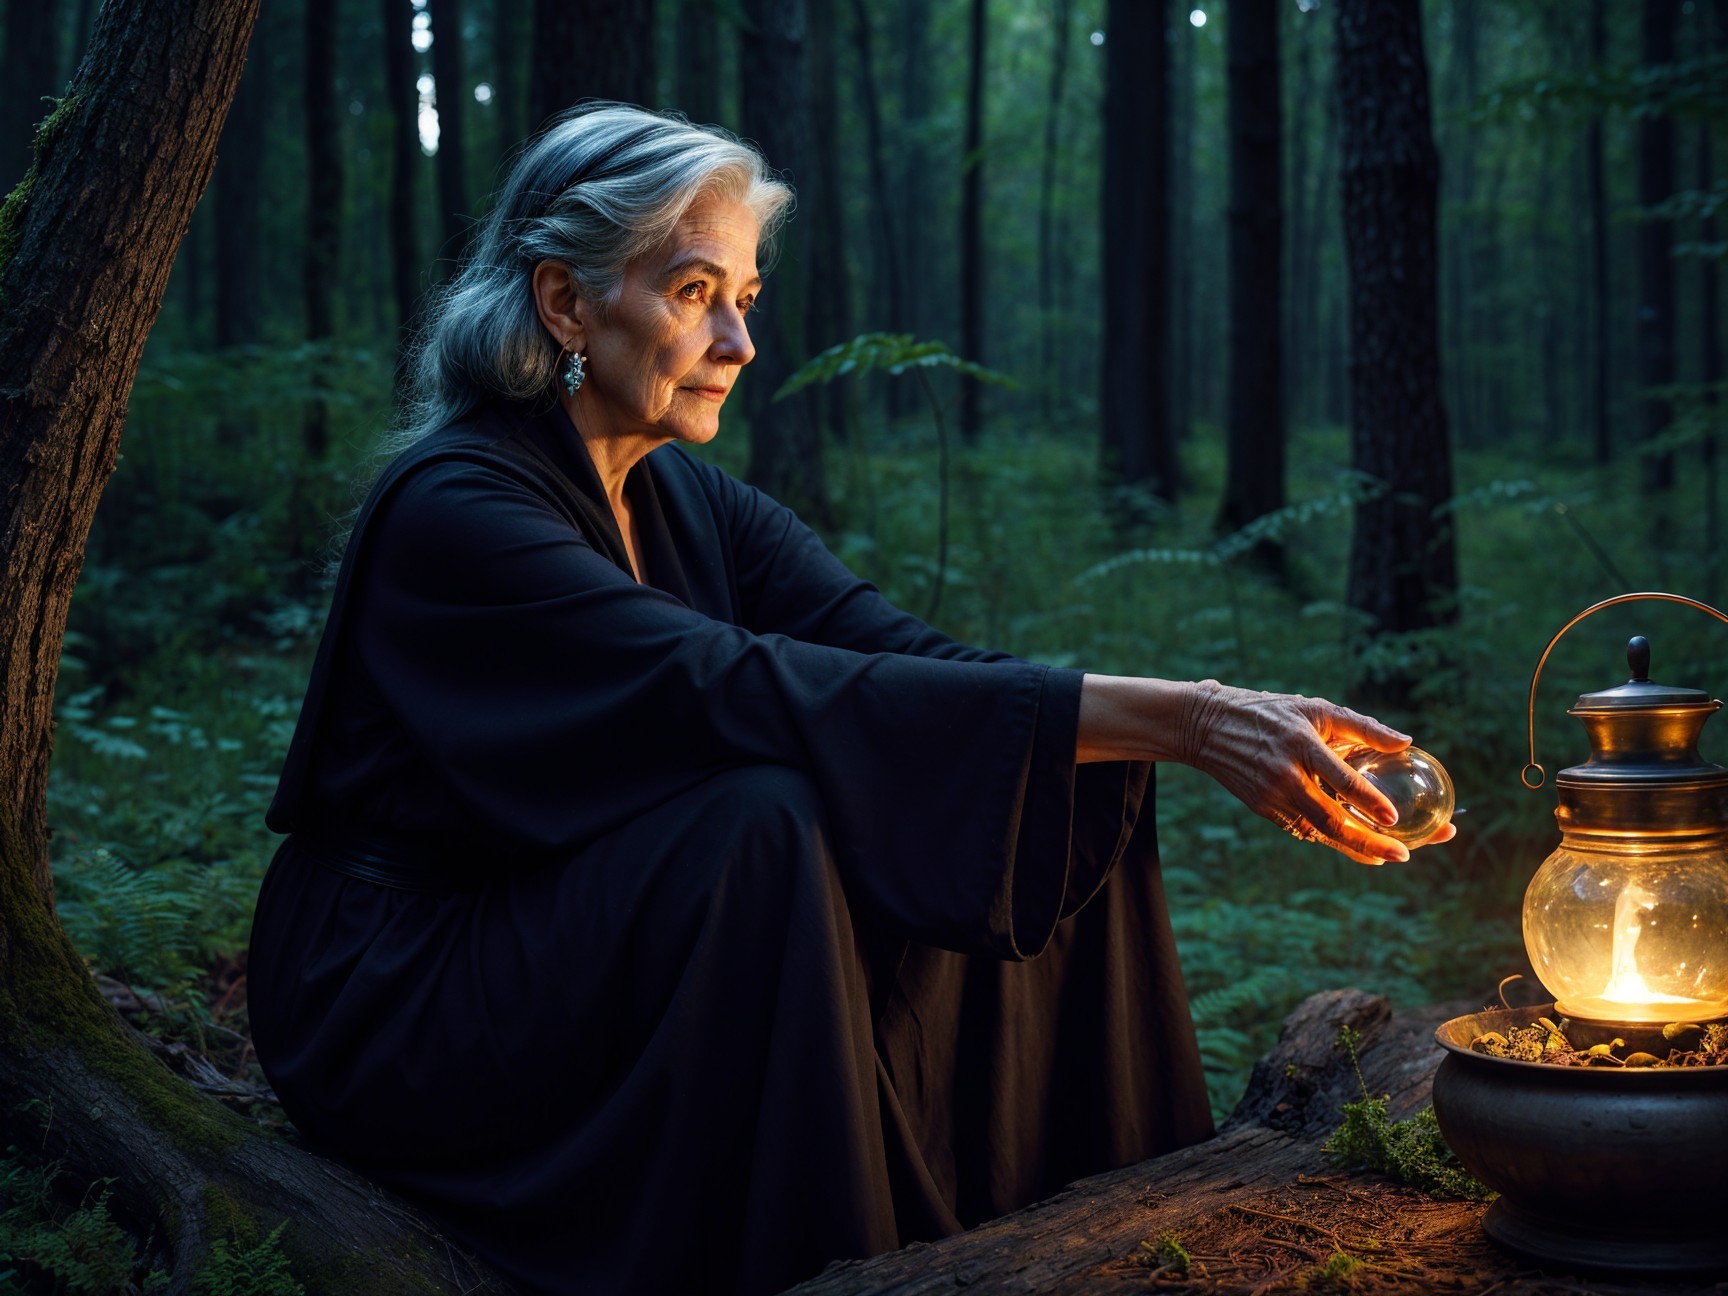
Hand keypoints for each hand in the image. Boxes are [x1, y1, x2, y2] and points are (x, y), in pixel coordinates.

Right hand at [1174, 680, 1454, 865]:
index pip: (1340, 778)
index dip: (1367, 799)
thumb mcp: (1314, 708)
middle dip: (1371, 841)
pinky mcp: (1264, 810)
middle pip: (1332, 820)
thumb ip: (1362, 727)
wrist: (1207, 727)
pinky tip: (1356, 845)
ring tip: (1387, 856)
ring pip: (1319, 833)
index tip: (1394, 818)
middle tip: (1405, 853)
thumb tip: (1406, 742)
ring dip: (1355, 848)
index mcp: (1301, 744)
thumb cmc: (1270, 712)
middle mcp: (1286, 775)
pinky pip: (1303, 829)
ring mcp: (1272, 797)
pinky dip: (1330, 838)